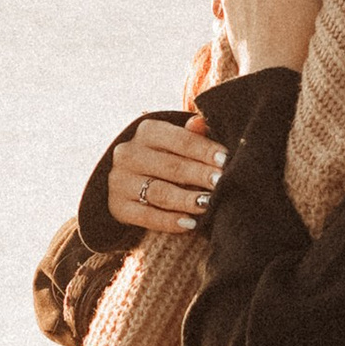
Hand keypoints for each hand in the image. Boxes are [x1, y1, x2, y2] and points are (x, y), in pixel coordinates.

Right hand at [106, 112, 224, 236]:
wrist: (129, 181)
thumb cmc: (165, 157)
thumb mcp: (176, 143)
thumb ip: (191, 135)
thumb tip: (200, 122)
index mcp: (147, 131)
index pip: (180, 140)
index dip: (204, 150)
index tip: (226, 161)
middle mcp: (129, 153)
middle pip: (171, 166)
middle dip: (200, 175)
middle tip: (222, 184)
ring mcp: (120, 180)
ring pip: (159, 192)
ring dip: (187, 199)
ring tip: (209, 204)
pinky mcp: (118, 206)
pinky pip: (146, 216)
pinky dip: (169, 221)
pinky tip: (190, 224)